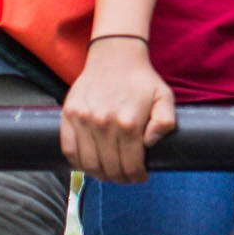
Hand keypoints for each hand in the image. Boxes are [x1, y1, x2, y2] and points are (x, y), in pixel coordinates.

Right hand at [59, 39, 178, 183]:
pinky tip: (90, 165)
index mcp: (129, 122)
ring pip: (88, 164)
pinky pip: (69, 150)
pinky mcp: (68, 115)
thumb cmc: (141, 80)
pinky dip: (78, 164)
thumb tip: (150, 143)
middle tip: (126, 177)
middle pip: (110, 168)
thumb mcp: (164, 97)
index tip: (140, 177)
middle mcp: (104, 124)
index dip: (136, 176)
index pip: (131, 164)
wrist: (115, 56)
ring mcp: (84, 120)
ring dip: (99, 175)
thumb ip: (165, 122)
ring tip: (108, 174)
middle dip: (120, 178)